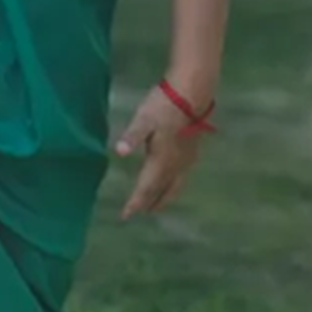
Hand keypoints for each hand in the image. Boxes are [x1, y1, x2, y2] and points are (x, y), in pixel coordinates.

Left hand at [114, 83, 209, 220]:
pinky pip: (182, 179)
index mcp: (160, 161)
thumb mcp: (143, 120)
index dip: (136, 203)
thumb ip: (131, 136)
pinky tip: (173, 183)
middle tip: (139, 214)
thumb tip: (119, 152)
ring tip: (156, 207)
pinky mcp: (192, 152)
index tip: (126, 215)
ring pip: (174, 187)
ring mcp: (185, 160)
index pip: (146, 188)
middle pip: (160, 191)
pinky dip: (174, 188)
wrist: (191, 95)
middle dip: (148, 204)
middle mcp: (174, 166)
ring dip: (163, 199)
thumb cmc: (163, 106)